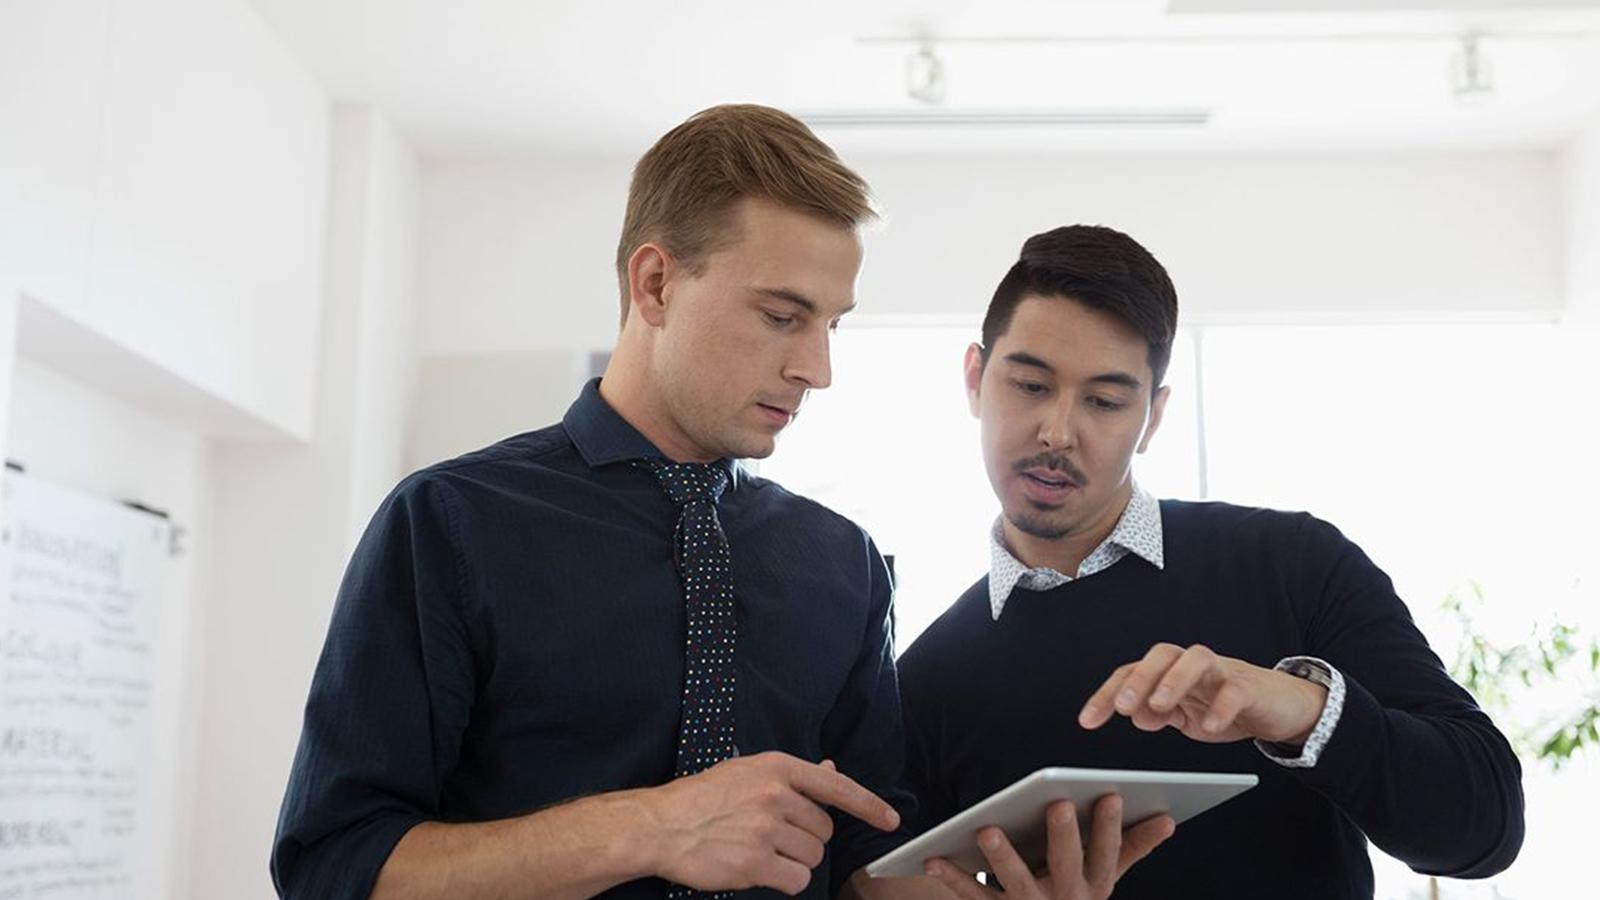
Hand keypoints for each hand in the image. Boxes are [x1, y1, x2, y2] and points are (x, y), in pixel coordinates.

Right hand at [642, 752, 900, 895]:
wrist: (660, 825)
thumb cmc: (703, 798)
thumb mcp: (748, 773)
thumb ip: (792, 777)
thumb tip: (831, 771)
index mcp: (776, 768)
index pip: (836, 787)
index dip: (869, 805)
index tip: (891, 819)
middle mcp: (775, 795)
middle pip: (823, 831)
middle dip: (806, 840)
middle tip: (772, 836)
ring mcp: (765, 830)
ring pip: (812, 858)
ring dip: (794, 862)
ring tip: (761, 852)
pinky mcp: (755, 863)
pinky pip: (796, 881)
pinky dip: (785, 881)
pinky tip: (760, 870)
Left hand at [923, 795, 1173, 899]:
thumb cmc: (1075, 897)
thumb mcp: (1104, 878)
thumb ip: (1131, 848)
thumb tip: (1168, 819)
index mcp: (1094, 887)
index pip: (1108, 855)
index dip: (1110, 827)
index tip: (1112, 794)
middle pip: (1066, 867)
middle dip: (1065, 836)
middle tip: (1059, 803)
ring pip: (1016, 884)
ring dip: (1002, 857)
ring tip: (986, 829)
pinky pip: (975, 898)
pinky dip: (952, 878)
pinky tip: (933, 856)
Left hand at [1078, 643, 1327, 744]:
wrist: (1279, 706)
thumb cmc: (1224, 705)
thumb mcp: (1185, 716)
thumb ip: (1159, 714)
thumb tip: (1135, 716)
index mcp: (1169, 673)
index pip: (1131, 674)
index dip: (1106, 695)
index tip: (1087, 722)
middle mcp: (1191, 665)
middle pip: (1160, 655)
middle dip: (1138, 679)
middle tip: (1122, 707)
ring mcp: (1221, 672)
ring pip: (1195, 659)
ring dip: (1173, 680)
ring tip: (1159, 707)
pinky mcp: (1250, 686)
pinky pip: (1234, 689)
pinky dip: (1221, 707)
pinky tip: (1209, 726)